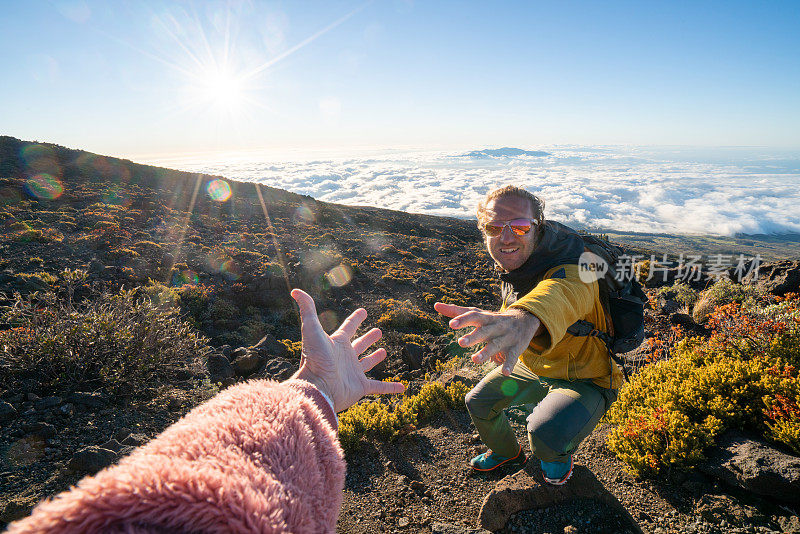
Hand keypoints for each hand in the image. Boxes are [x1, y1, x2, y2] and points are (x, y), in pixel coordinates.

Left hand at [291, 289, 404, 411]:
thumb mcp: (311, 329)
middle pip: (359, 344)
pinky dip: (390, 387)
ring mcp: (353, 372)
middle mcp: (345, 357)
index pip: (348, 327)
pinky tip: (402, 387)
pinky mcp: (360, 387)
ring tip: (384, 351)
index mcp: (337, 343)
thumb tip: (295, 291)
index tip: (363, 311)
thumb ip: (307, 309)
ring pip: (367, 363)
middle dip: (368, 337)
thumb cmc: (314, 358)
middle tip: (378, 331)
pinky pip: (379, 387)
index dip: (356, 319)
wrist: (317, 387)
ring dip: (375, 358)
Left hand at [434, 302, 541, 375]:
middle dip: (473, 337)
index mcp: (485, 318)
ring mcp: (506, 337)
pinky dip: (509, 364)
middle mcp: (496, 326)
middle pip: (484, 331)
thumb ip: (456, 311)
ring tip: (475, 360)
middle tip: (460, 343)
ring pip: (496, 345)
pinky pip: (513, 357)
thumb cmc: (493, 319)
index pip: (474, 316)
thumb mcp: (477, 313)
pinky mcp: (516, 348)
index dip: (463, 320)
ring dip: (486, 352)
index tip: (451, 324)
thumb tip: (435, 305)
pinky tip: (504, 373)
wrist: (524, 320)